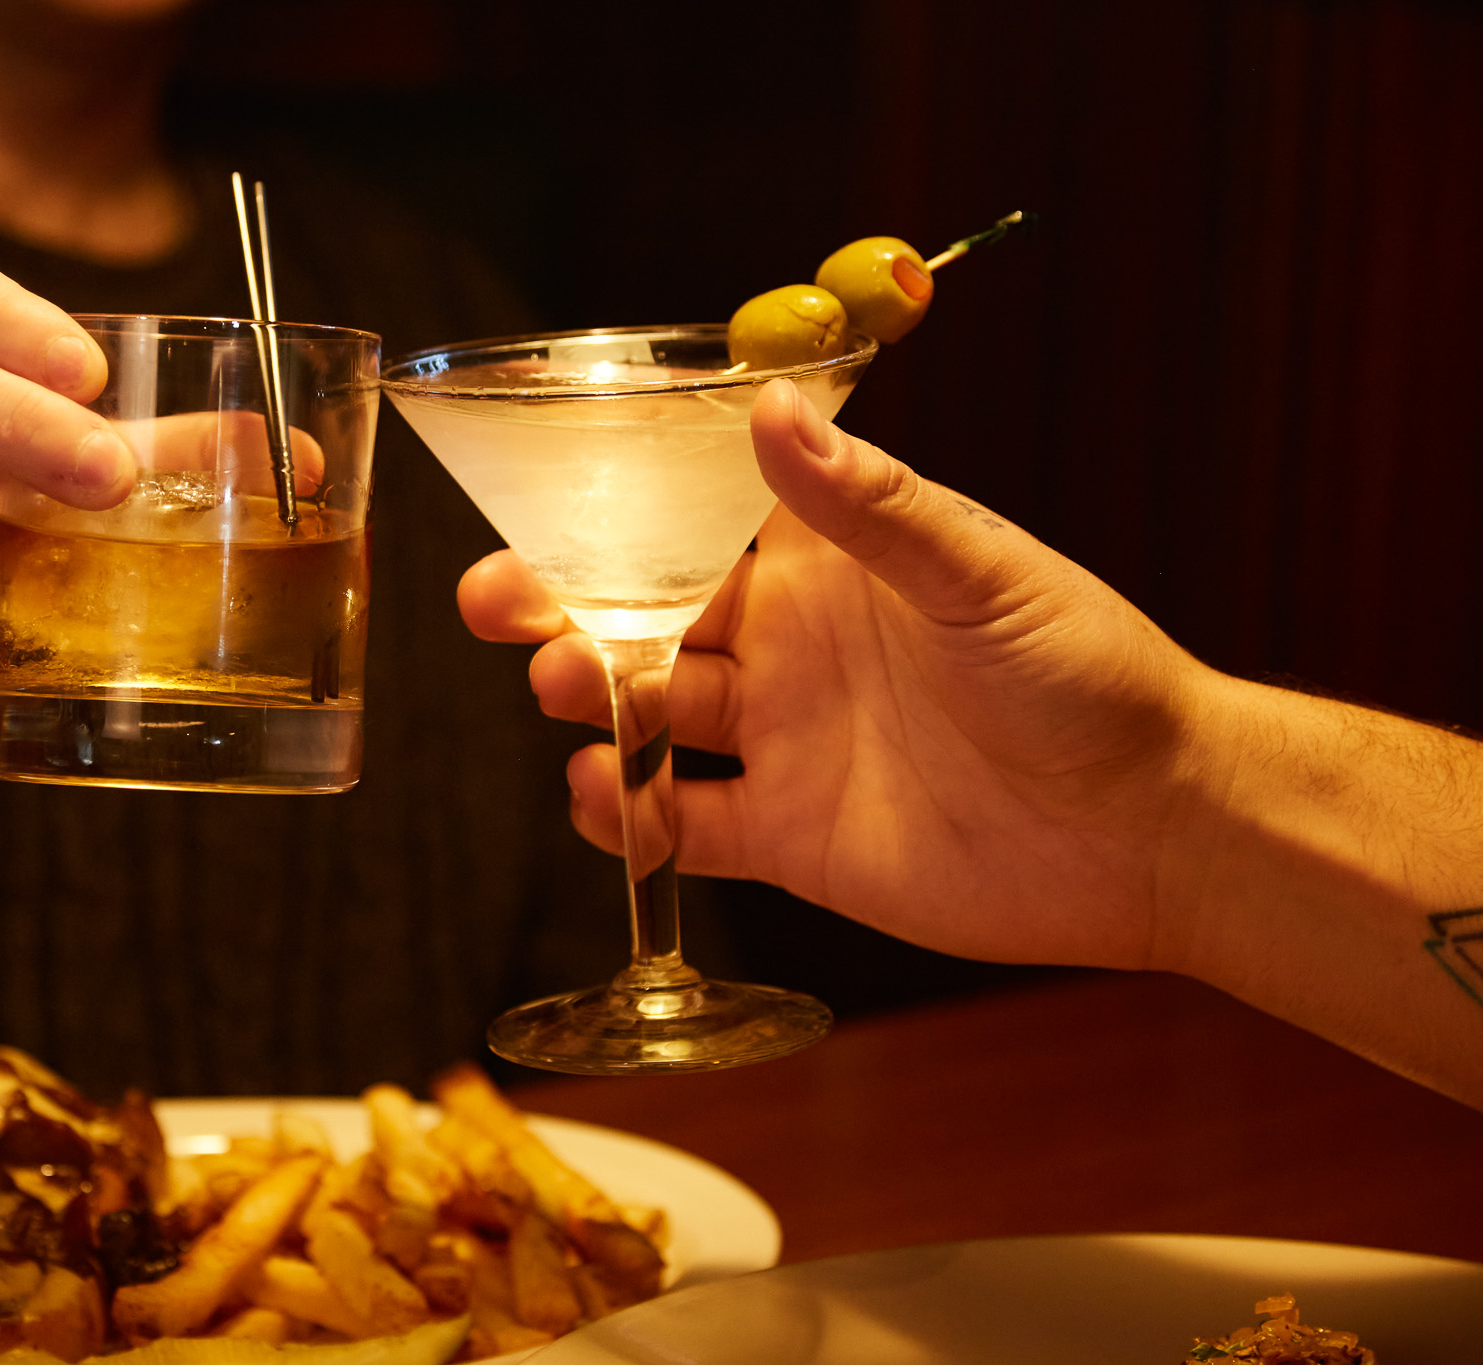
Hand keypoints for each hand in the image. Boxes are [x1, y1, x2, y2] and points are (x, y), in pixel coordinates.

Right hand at [459, 379, 1224, 971]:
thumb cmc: (1088, 674)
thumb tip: (774, 411)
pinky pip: (686, 825)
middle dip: (562, 609)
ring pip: (651, 716)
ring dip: (591, 701)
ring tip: (565, 691)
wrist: (1153, 829)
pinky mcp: (792, 837)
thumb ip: (869, 507)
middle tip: (497, 603)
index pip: (692, 524)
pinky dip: (633, 818)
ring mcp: (787, 742)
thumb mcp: (978, 575)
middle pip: (643, 617)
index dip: (610, 515)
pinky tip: (607, 799)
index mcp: (829, 565)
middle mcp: (793, 646)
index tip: (537, 503)